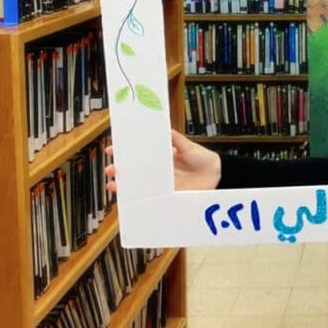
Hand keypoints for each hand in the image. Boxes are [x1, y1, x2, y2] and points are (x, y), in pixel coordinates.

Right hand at [105, 129, 222, 192]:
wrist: (217, 175)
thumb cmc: (202, 158)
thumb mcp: (187, 146)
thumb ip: (175, 138)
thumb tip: (162, 128)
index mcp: (162, 156)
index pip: (139, 153)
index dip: (125, 152)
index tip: (112, 150)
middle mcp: (159, 170)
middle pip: (135, 170)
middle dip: (120, 170)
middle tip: (110, 169)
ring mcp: (162, 183)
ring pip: (138, 185)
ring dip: (124, 186)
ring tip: (113, 186)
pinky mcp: (168, 195)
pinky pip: (150, 198)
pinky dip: (138, 200)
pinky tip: (128, 200)